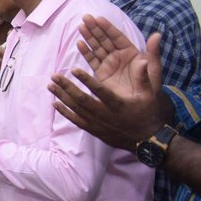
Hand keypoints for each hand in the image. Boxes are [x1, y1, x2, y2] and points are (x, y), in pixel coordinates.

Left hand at [48, 26, 165, 149]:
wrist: (146, 140)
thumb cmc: (147, 113)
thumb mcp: (150, 95)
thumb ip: (144, 77)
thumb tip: (141, 60)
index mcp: (118, 104)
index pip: (100, 91)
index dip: (86, 80)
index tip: (74, 69)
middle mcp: (105, 115)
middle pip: (82, 100)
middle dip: (67, 87)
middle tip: (54, 76)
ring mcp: (97, 123)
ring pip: (76, 109)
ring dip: (62, 97)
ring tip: (50, 85)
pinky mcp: (93, 130)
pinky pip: (76, 120)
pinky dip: (64, 112)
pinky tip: (54, 103)